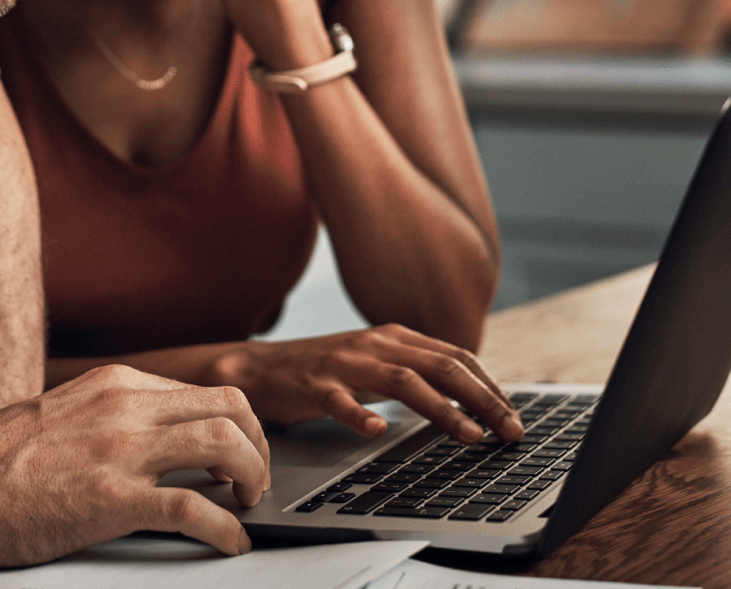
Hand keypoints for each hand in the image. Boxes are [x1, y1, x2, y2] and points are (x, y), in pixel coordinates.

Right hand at [0, 365, 269, 566]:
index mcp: (116, 385)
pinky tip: (228, 543)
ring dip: (250, 476)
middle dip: (256, 444)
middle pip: (228, 406)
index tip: (241, 453)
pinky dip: (225, 529)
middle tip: (253, 479)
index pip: (203, 391)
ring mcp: (121, 450)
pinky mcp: (112, 499)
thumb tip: (155, 440)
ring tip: (246, 504)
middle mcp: (126, 406)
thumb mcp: (65, 414)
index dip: (236, 426)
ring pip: (223, 444)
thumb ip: (112, 417)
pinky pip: (194, 510)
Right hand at [207, 324, 522, 441]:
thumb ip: (417, 371)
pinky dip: (360, 416)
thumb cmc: (325, 370)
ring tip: (471, 436)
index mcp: (394, 337)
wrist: (260, 367)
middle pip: (440, 366)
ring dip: (443, 409)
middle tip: (511, 431)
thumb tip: (471, 397)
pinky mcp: (314, 385)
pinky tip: (377, 431)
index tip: (514, 417)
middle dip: (483, 399)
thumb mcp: (376, 363)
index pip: (456, 357)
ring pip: (402, 380)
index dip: (490, 386)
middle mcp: (374, 344)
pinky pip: (340, 400)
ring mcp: (344, 363)